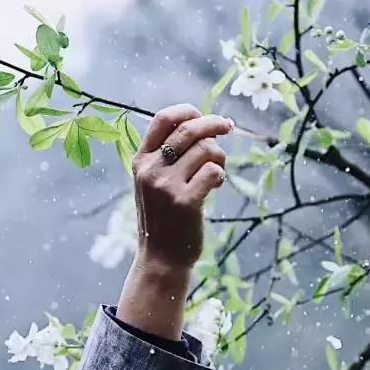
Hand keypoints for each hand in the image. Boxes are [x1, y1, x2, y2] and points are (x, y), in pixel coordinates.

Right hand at [115, 104, 232, 339]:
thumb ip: (167, 154)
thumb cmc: (164, 216)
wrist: (161, 259)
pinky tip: (216, 185)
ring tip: (217, 170)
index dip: (187, 110)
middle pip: (189, 129)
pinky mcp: (185, 202)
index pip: (162, 118)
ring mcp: (166, 186)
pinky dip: (220, 174)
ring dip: (219, 156)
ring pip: (205, 149)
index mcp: (140, 160)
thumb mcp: (153, 181)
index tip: (203, 115)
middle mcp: (150, 170)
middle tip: (228, 126)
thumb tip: (202, 122)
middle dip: (214, 123)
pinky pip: (212, 171)